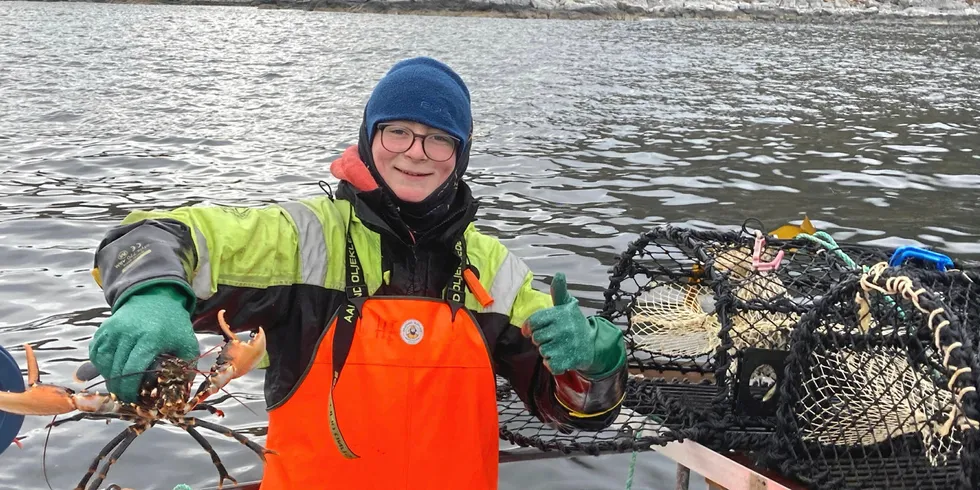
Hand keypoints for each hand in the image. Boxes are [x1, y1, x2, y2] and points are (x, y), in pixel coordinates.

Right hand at [89, 282, 199, 402]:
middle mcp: (129, 332)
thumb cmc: (174, 325)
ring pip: (103, 361)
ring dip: (109, 377)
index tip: (133, 400)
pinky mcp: (105, 328)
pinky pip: (95, 352)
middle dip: (120, 388)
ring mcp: (114, 329)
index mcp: (151, 338)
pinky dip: (99, 364)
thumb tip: (178, 396)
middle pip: (117, 368)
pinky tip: (110, 370)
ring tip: (119, 385)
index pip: (134, 369)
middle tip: (126, 398)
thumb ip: (185, 370)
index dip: (131, 389)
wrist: (158, 298)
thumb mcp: (187, 344)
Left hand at [522, 273, 624, 376]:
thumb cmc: (574, 323)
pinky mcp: (571, 360)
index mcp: (560, 313)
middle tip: (552, 337)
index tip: (531, 330)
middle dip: (541, 339)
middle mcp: (564, 328)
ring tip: (558, 346)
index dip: (529, 328)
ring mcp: (568, 344)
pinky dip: (552, 363)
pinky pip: (550, 364)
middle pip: (536, 338)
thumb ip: (559, 291)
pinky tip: (560, 357)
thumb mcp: (567, 305)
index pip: (533, 322)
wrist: (593, 344)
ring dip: (547, 351)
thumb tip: (559, 274)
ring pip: (543, 351)